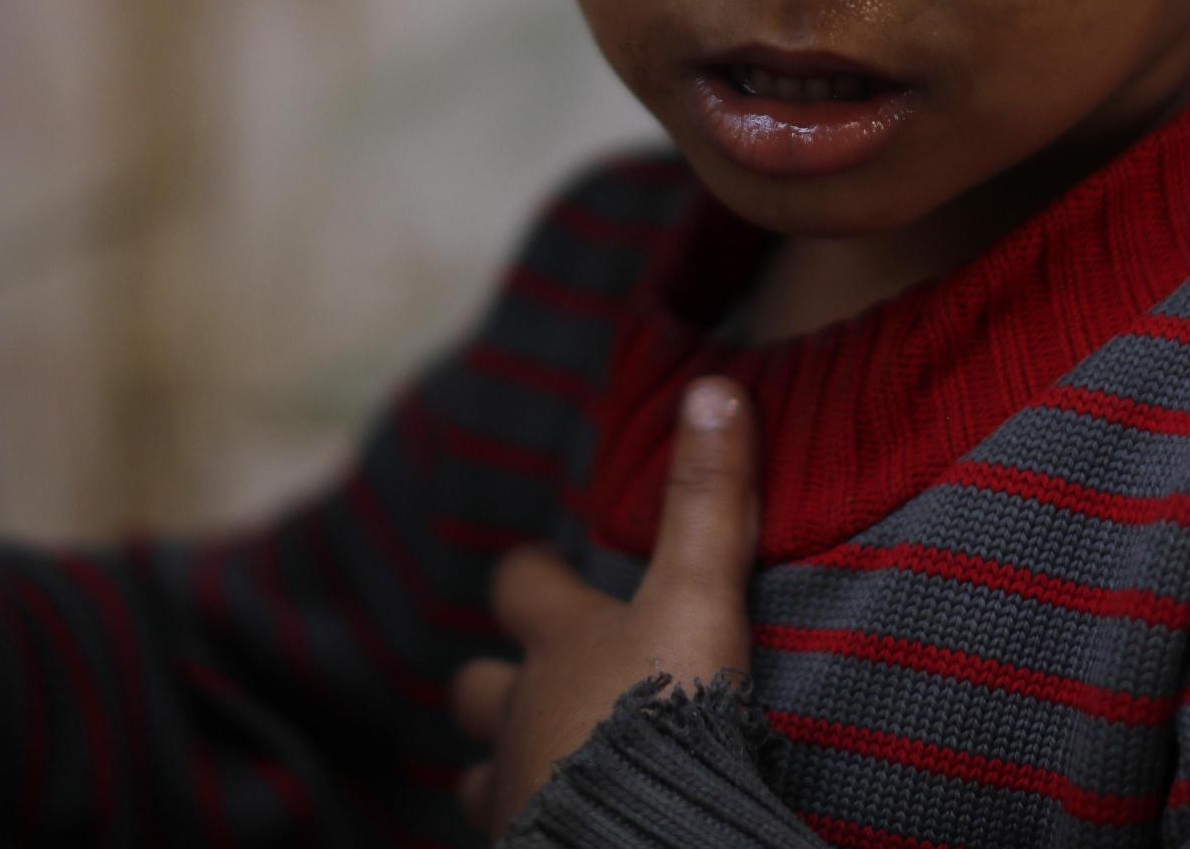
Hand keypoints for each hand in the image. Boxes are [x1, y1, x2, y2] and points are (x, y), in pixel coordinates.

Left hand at [451, 377, 758, 837]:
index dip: (530, 574)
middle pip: (474, 689)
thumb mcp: (699, 599)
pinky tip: (567, 828)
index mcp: (561, 645)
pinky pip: (518, 837)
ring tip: (540, 772)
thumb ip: (709, 504)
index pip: (521, 587)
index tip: (540, 566)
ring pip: (482, 776)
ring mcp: (517, 795)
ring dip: (506, 767)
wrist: (637, 844)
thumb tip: (715, 386)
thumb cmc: (662, 717)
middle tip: (530, 684)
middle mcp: (523, 717)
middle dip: (491, 683)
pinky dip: (535, 826)